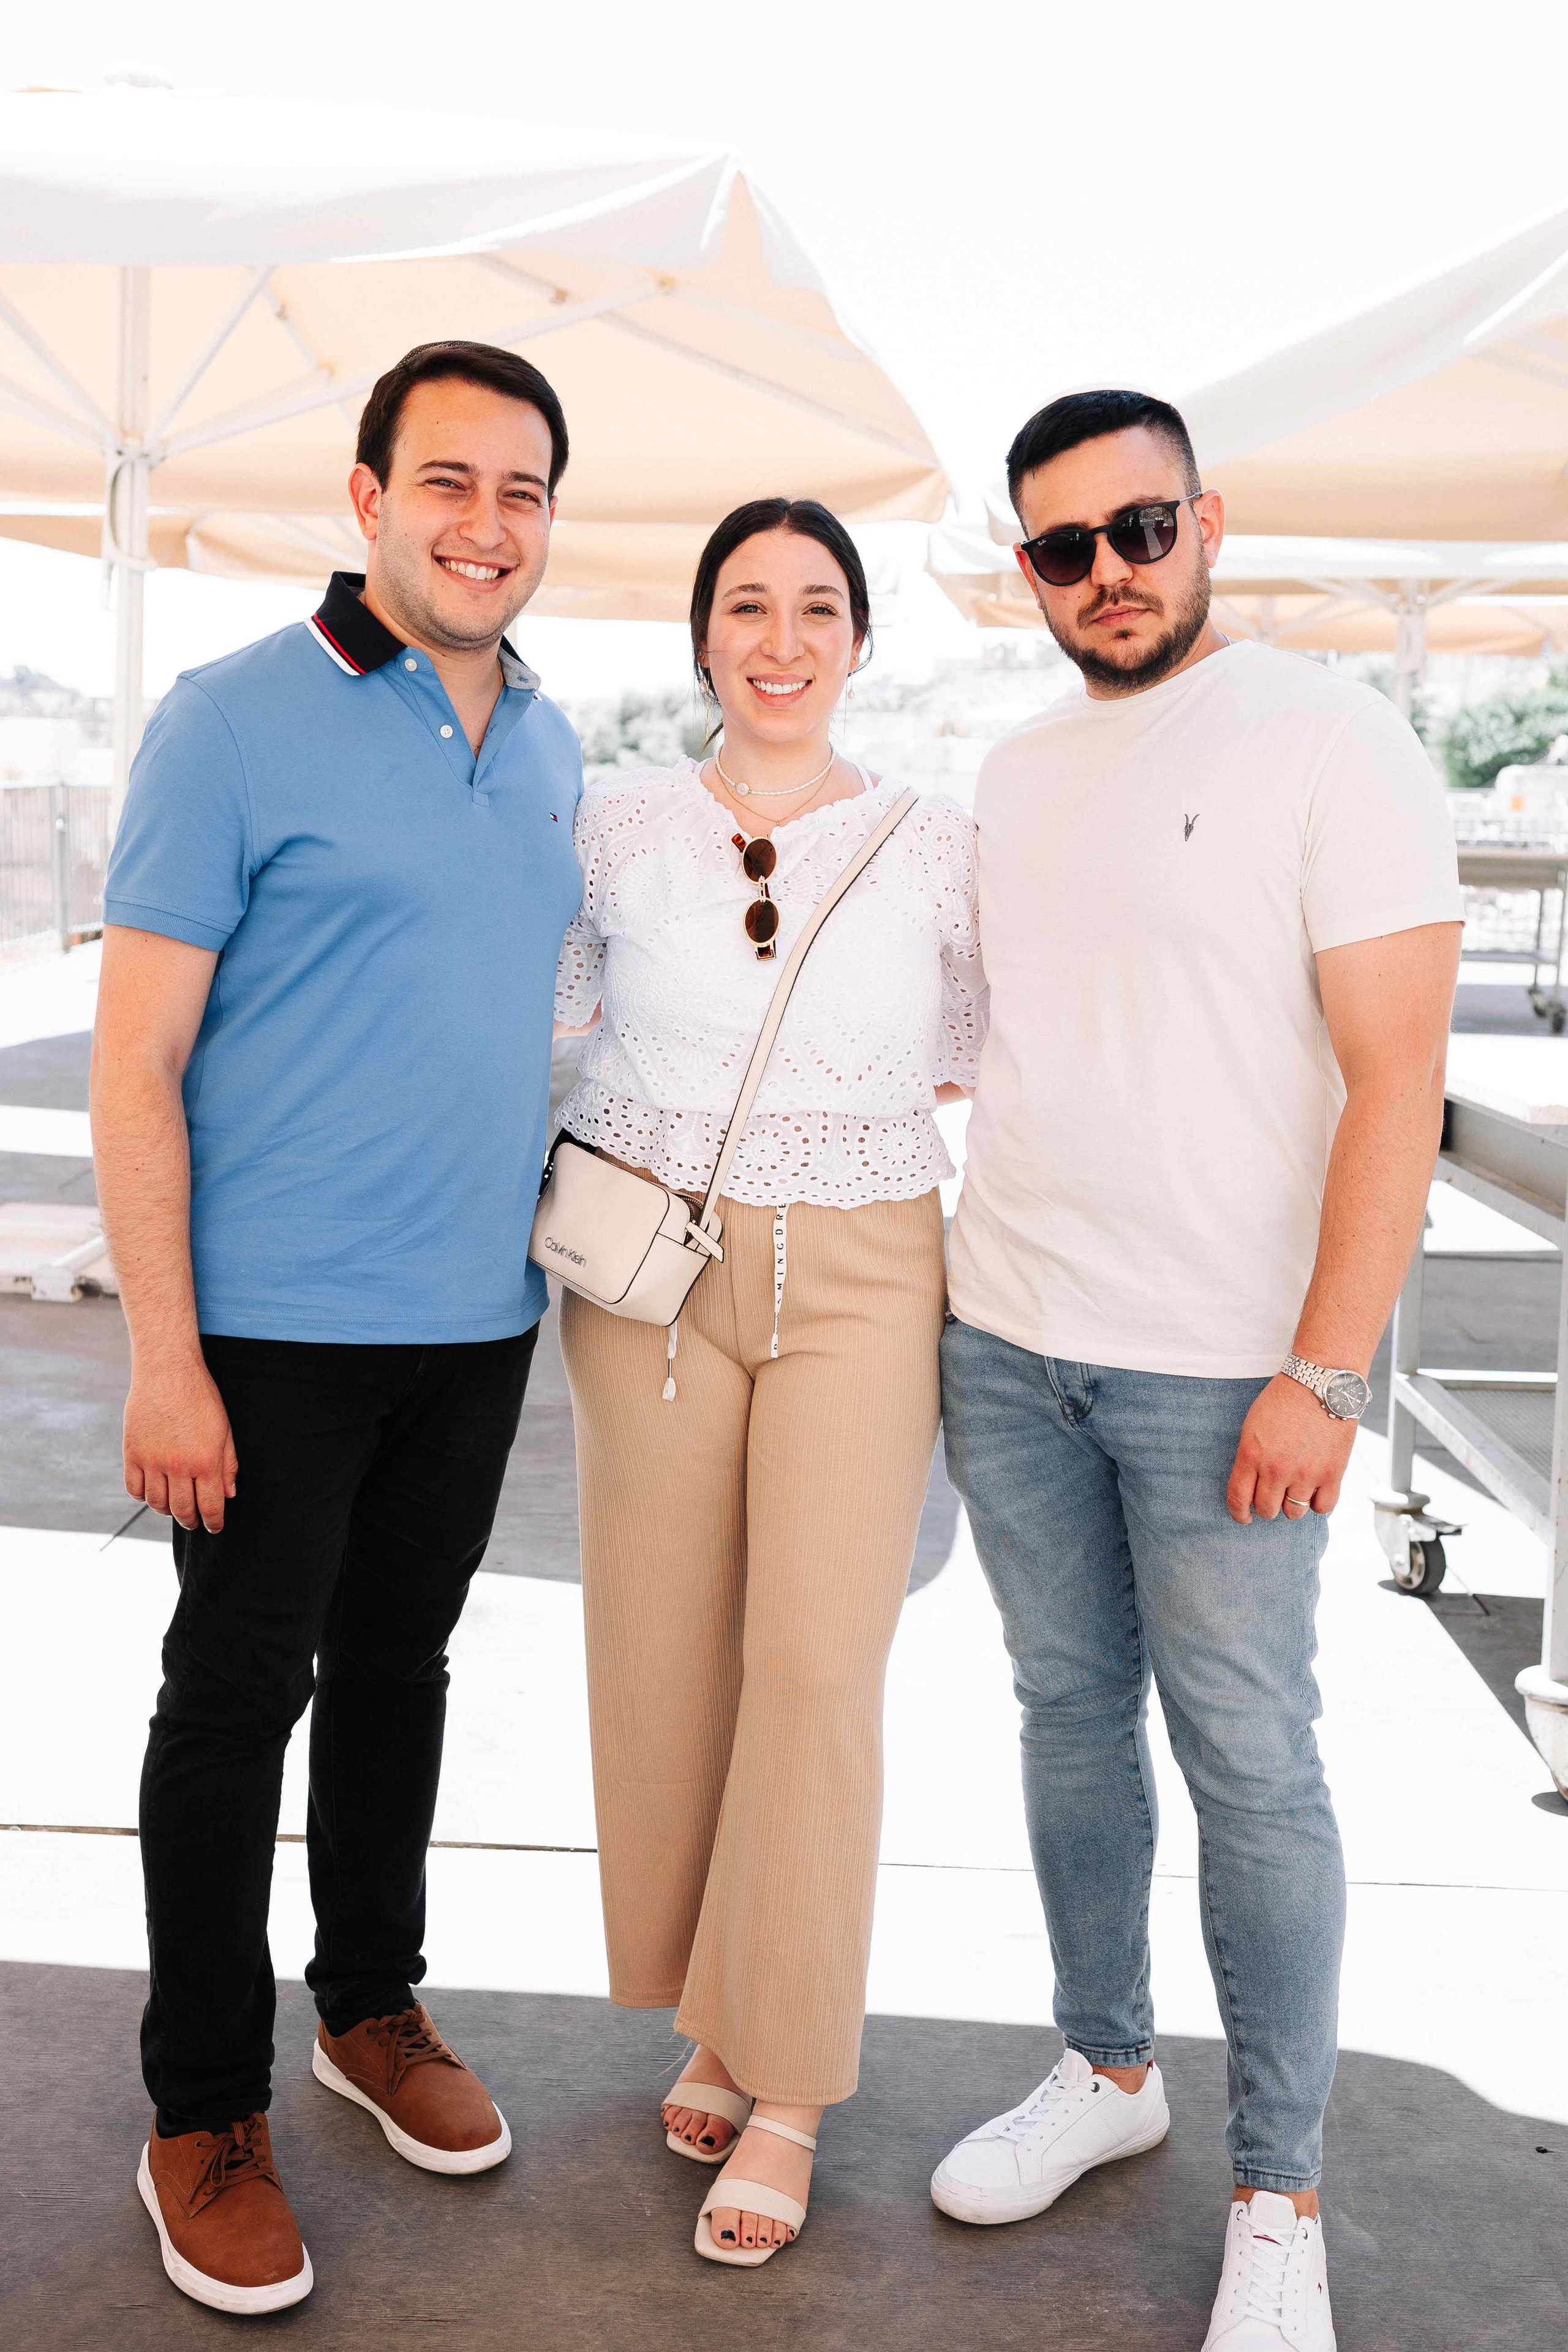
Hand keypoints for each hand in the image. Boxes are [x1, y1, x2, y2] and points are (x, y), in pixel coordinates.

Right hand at [123, 1354, 237, 1534]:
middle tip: (195, 1521)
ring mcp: (152, 1461)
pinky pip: (134, 1489)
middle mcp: (177, 1466)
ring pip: (156, 1504)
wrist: (167, 1371)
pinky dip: (144, 1497)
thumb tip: (228, 1495)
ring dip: (167, 1511)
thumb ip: (227, 1464)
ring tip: (175, 1507)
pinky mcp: (132, 1453)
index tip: (215, 1527)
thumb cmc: (200, 1398)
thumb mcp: (224, 1429)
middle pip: (182, 1510)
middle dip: (191, 1520)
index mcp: (205, 1461)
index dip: (213, 1522)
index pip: (209, 1506)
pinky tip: (153, 1493)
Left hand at [1226, 1373, 1355, 1524]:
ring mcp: (1306, 1473)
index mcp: (1251, 1455)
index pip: (1238, 1498)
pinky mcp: (1332, 1473)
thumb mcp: (1253, 1426)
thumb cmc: (1284, 1400)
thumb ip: (1250, 1458)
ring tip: (1296, 1491)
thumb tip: (1250, 1486)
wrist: (1320, 1383)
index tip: (1244, 1517)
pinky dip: (1319, 1504)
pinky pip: (1324, 1507)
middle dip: (1267, 1507)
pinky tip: (1316, 1492)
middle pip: (1267, 1509)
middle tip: (1273, 1497)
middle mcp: (1276, 1469)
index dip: (1239, 1513)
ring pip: (1294, 1512)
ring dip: (1293, 1505)